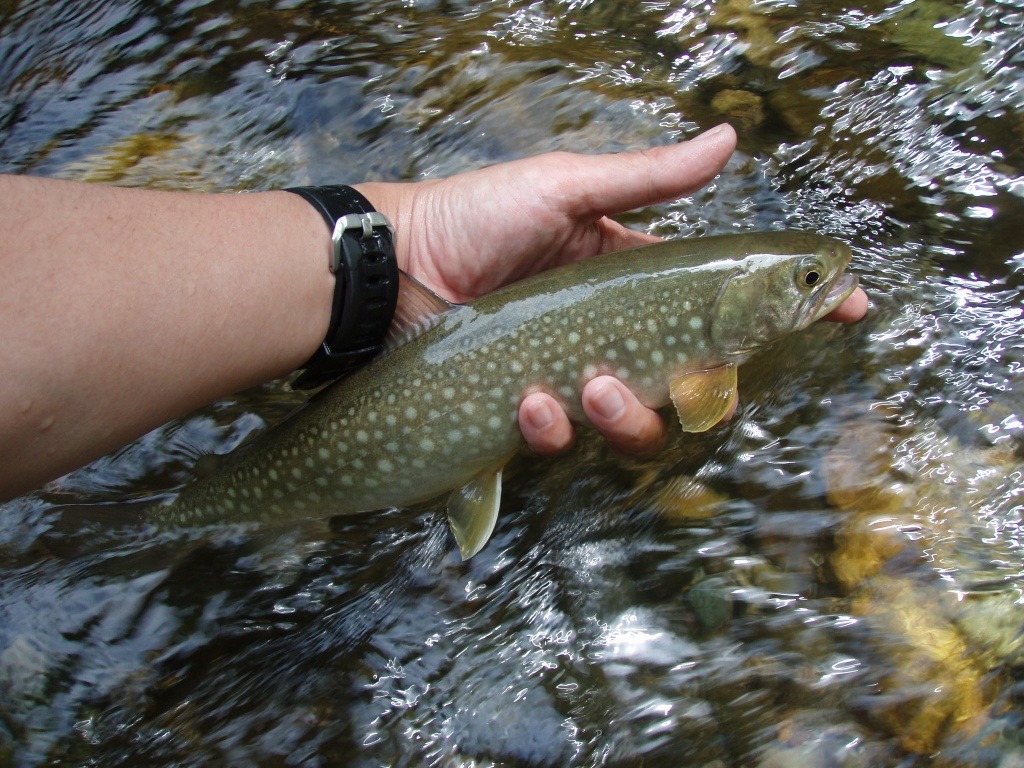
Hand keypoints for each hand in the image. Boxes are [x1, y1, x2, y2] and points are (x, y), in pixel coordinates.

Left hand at [356, 124, 867, 456]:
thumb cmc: (475, 216)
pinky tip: (529, 402)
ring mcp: (572, 377)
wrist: (393, 267)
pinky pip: (564, 442)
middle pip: (695, 384)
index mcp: (634, 277)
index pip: (729, 300)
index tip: (848, 308)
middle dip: (702, 389)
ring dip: (625, 416)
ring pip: (636, 425)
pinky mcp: (528, 413)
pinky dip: (552, 427)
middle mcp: (614, 333)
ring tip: (585, 385)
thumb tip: (729, 140)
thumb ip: (648, 181)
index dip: (790, 309)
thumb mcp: (566, 187)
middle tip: (687, 376)